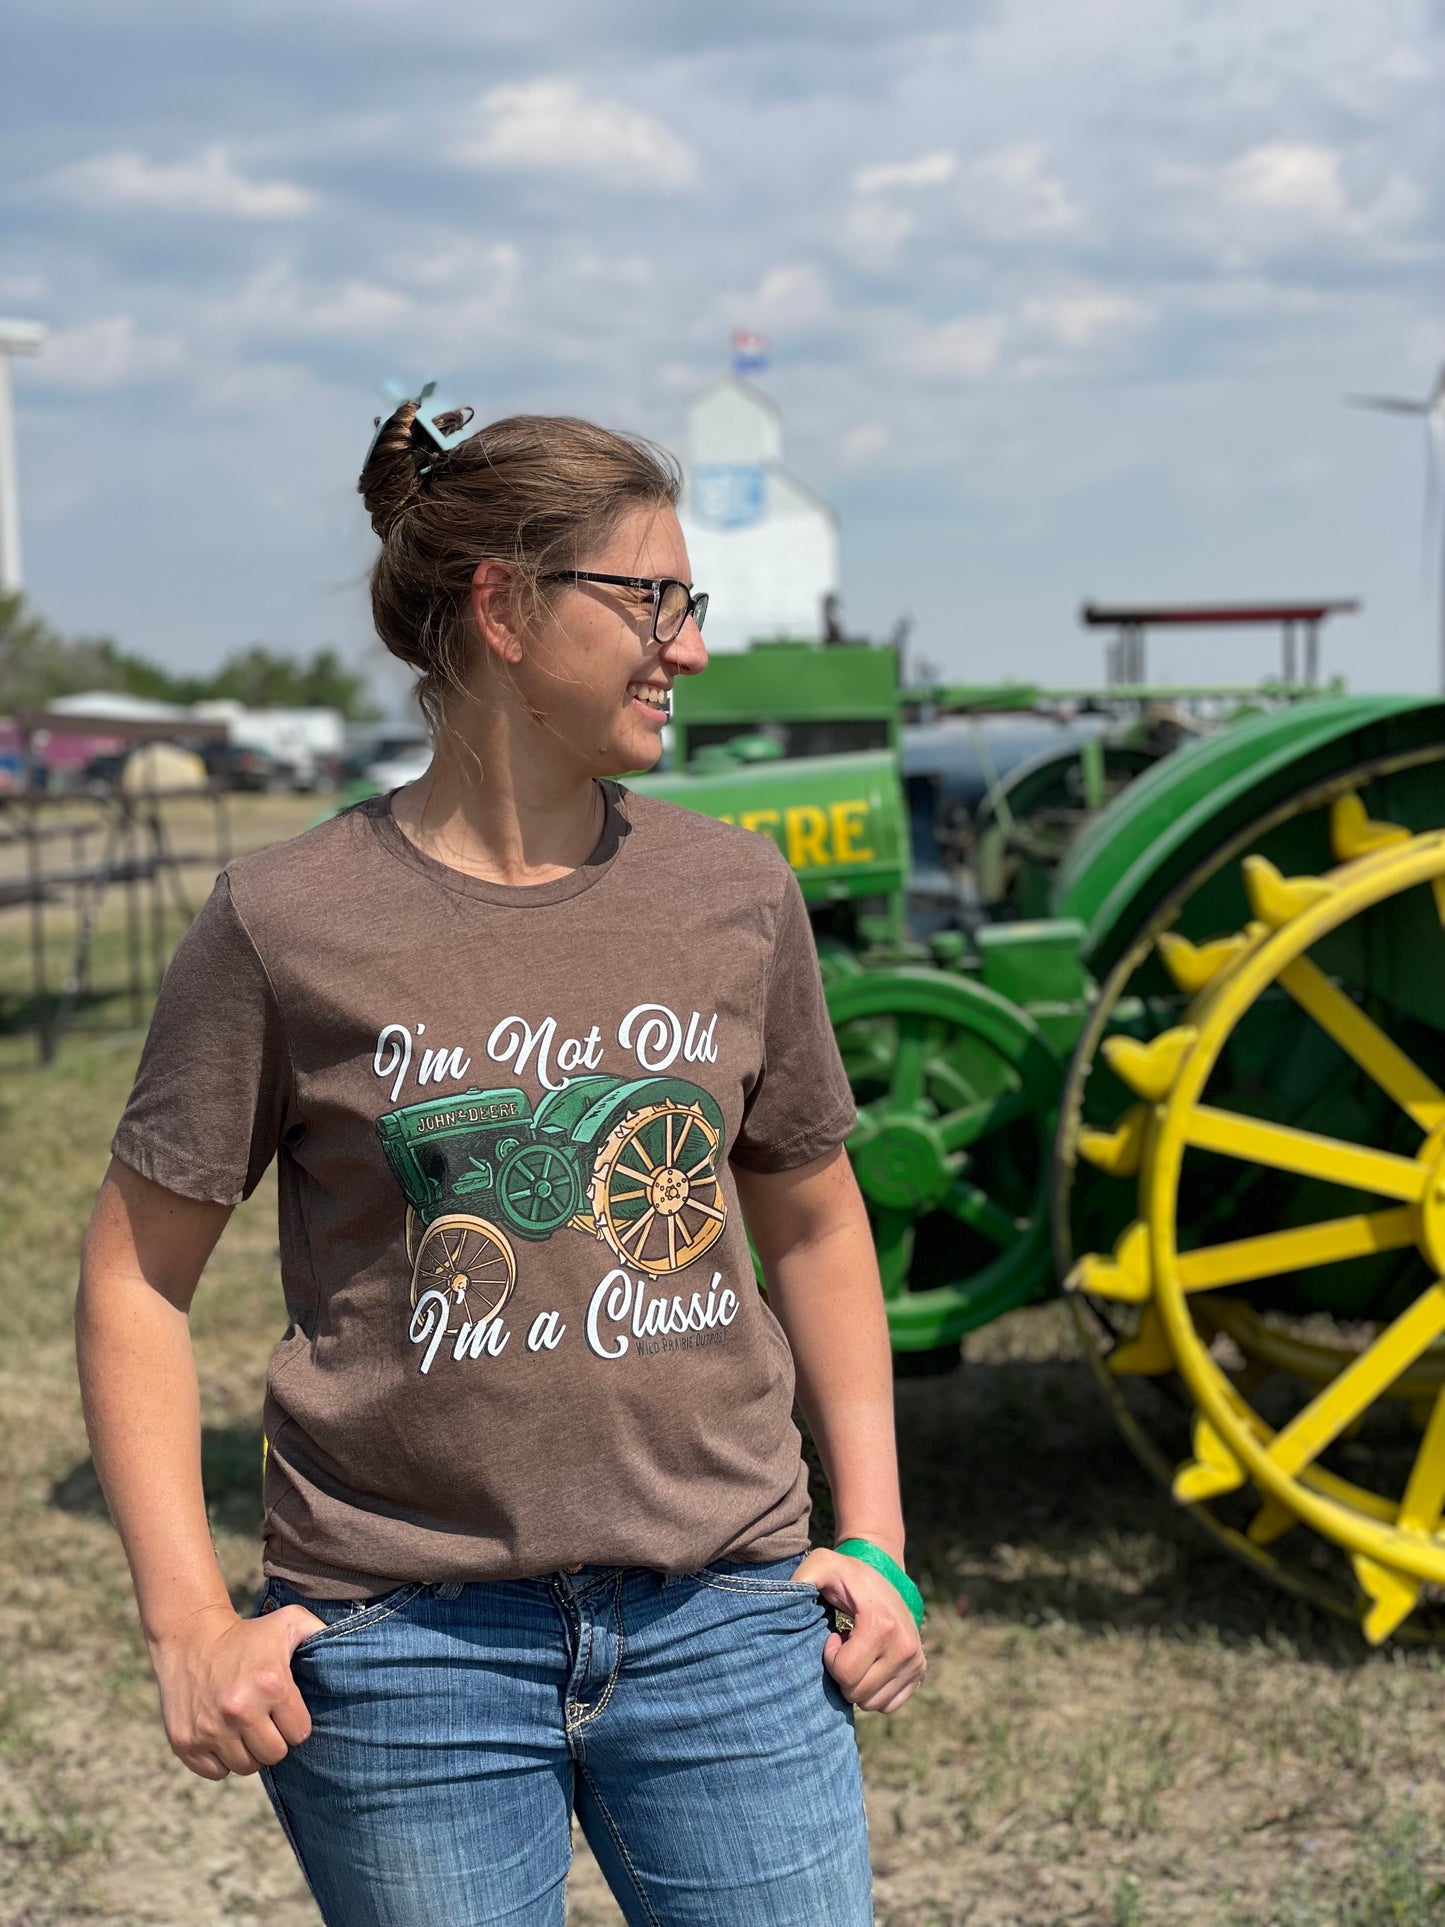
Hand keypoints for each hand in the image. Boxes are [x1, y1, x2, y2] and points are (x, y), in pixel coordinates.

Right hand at [148, 1599, 325, 1780]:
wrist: (190, 1636)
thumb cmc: (248, 1633)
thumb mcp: (290, 1621)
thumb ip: (321, 1633)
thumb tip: (351, 1652)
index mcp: (272, 1684)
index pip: (299, 1733)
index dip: (294, 1722)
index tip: (285, 1709)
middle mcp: (241, 1710)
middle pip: (274, 1755)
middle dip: (273, 1740)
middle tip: (265, 1720)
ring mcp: (210, 1729)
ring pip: (245, 1767)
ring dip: (248, 1751)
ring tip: (244, 1727)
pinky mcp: (185, 1742)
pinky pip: (216, 1772)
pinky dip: (221, 1759)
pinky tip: (223, 1735)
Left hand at [791, 1547, 925, 1714]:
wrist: (882, 1569)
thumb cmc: (846, 1574)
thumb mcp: (820, 1566)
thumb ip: (801, 1580)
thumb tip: (782, 1608)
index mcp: (882, 1625)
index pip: (845, 1673)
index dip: (830, 1658)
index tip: (834, 1636)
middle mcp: (905, 1646)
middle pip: (857, 1693)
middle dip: (842, 1673)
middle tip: (845, 1645)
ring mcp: (915, 1661)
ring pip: (872, 1703)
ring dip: (857, 1683)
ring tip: (858, 1652)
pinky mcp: (920, 1671)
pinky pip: (888, 1705)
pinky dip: (874, 1690)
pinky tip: (870, 1663)